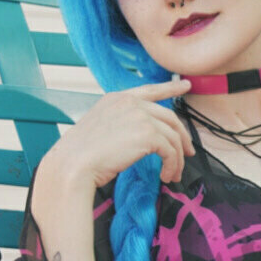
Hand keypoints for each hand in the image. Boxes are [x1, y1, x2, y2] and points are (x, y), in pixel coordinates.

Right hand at [38, 79, 195, 189]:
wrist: (73, 164)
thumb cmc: (81, 155)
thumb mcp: (101, 127)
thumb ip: (122, 123)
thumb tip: (145, 137)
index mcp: (116, 98)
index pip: (149, 90)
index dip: (170, 87)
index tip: (185, 85)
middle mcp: (130, 102)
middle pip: (169, 117)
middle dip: (182, 137)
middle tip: (188, 153)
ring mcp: (140, 116)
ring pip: (173, 136)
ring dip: (177, 158)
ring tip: (173, 174)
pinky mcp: (148, 134)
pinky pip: (171, 151)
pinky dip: (172, 165)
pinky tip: (166, 176)